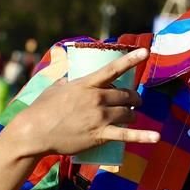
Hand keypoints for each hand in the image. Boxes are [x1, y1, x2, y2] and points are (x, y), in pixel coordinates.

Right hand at [8, 47, 159, 156]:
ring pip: (128, 113)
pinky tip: (156, 137)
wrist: (33, 132)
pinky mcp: (100, 134)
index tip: (146, 52)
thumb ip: (67, 81)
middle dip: (133, 98)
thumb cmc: (41, 109)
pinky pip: (126, 135)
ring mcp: (99, 117)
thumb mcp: (55, 87)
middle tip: (133, 101)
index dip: (131, 59)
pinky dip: (143, 136)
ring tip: (131, 116)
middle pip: (126, 95)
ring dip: (133, 114)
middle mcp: (96, 99)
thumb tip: (70, 77)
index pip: (113, 69)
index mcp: (86, 84)